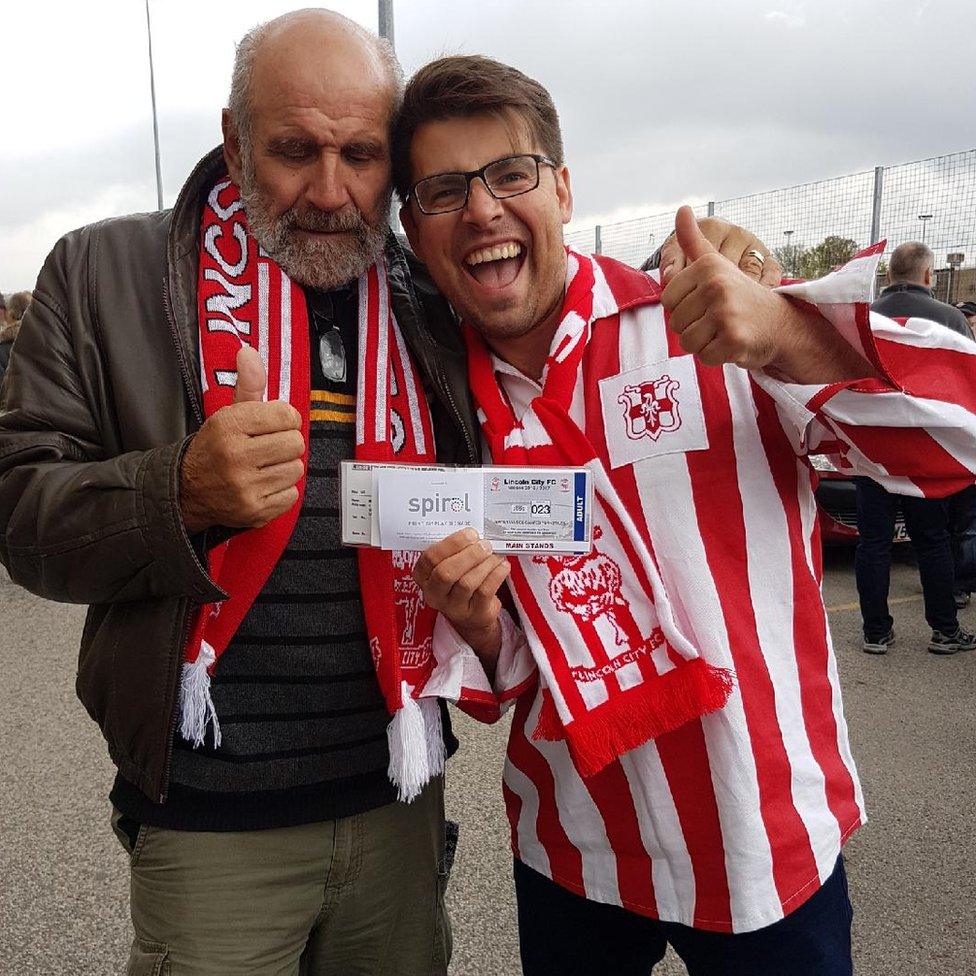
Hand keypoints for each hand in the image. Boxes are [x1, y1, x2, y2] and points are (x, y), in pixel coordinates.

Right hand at [180, 346, 304, 533]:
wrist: (186, 491)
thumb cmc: (215, 448)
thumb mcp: (227, 413)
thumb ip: (247, 384)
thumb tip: (249, 352)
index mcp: (229, 425)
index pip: (286, 415)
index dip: (284, 419)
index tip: (273, 425)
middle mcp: (235, 456)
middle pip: (295, 443)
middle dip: (286, 443)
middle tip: (269, 447)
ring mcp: (245, 487)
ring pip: (296, 469)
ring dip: (285, 467)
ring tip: (265, 467)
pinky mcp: (254, 511)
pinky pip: (292, 495)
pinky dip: (282, 490)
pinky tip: (263, 484)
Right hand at [413, 528, 510, 657]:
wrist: (472, 614)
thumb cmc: (460, 579)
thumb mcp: (451, 565)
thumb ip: (455, 549)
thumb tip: (475, 533)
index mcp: (423, 576)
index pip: (430, 558)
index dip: (451, 543)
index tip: (470, 534)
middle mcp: (434, 594)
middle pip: (446, 573)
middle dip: (469, 555)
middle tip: (484, 545)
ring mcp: (453, 607)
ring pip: (467, 583)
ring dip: (485, 564)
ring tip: (495, 555)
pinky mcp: (474, 614)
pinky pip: (485, 592)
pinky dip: (496, 575)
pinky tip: (503, 566)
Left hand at [662, 206, 791, 369]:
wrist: (781, 324)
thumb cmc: (741, 296)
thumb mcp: (716, 263)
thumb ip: (693, 240)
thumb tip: (681, 208)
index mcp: (708, 266)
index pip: (668, 301)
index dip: (684, 308)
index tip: (707, 303)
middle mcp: (716, 286)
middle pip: (676, 323)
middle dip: (694, 328)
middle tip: (719, 321)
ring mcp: (726, 313)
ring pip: (687, 342)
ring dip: (704, 344)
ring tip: (725, 331)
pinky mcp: (733, 339)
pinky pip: (704, 357)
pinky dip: (717, 356)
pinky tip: (733, 344)